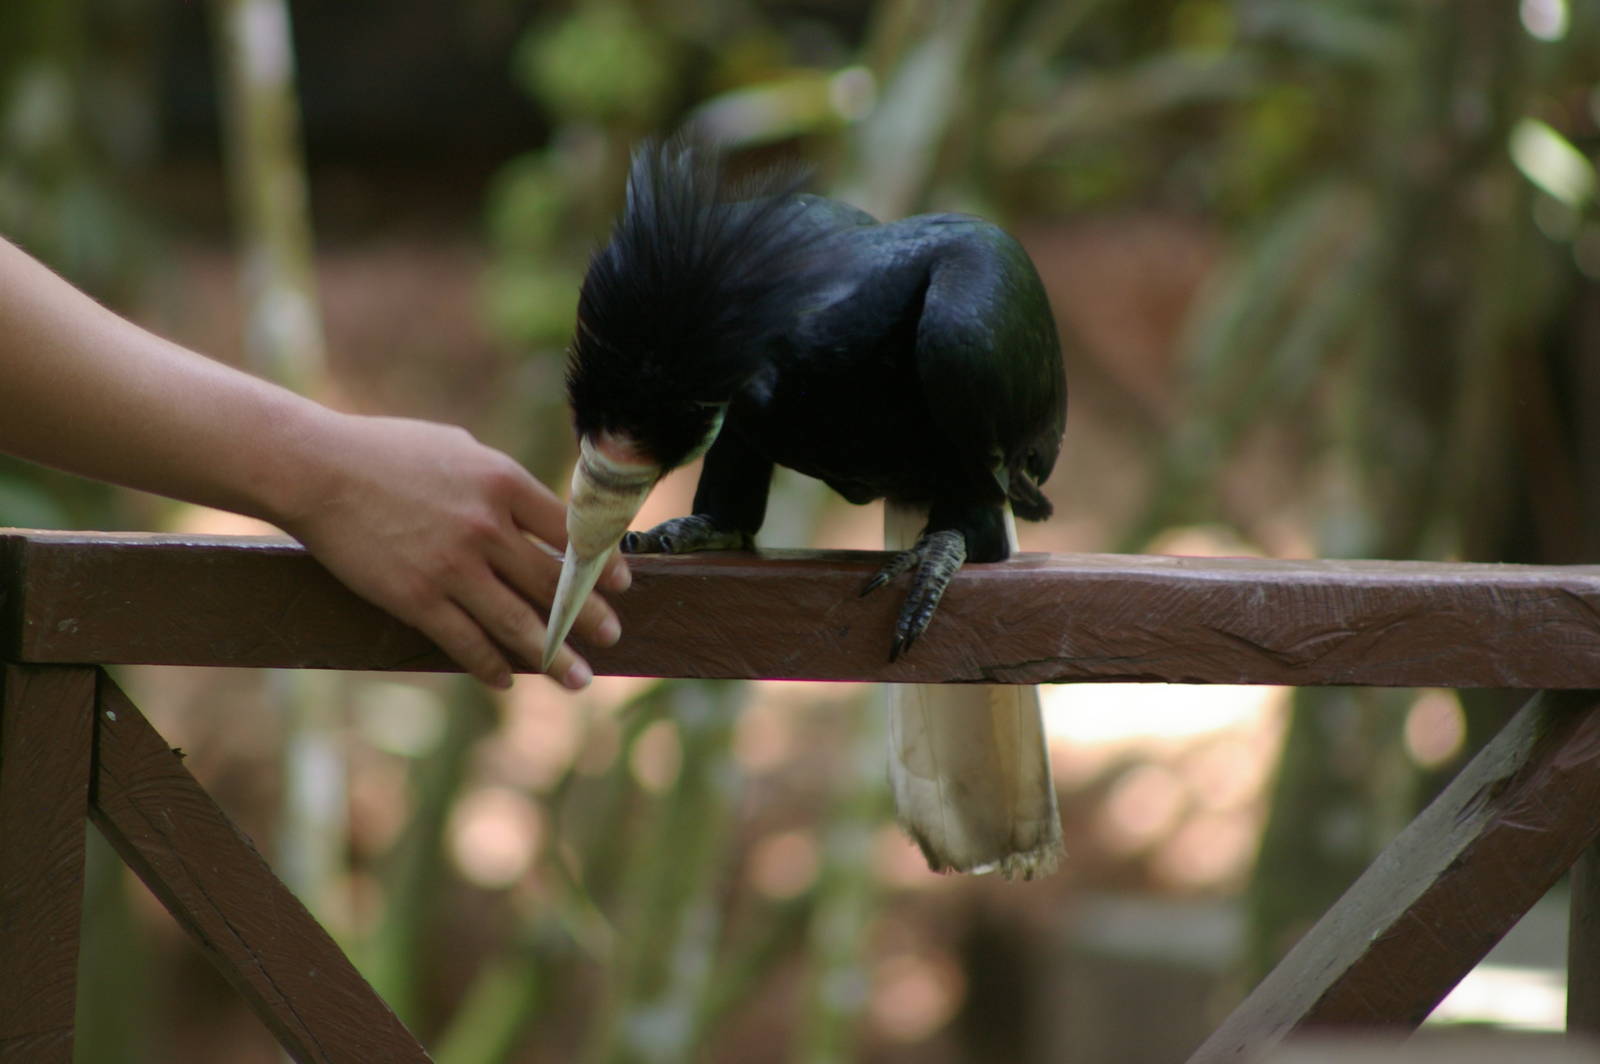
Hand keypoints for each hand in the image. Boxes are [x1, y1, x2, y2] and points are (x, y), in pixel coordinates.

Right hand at [278, 412, 629, 689]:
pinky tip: (507, 680)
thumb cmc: (386, 452)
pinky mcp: (417, 598)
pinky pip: (466, 642)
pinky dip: (492, 666)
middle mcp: (488, 527)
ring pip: (519, 623)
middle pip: (555, 583)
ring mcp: (453, 567)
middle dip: (589, 618)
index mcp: (503, 483)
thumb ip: (502, 482)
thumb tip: (540, 512)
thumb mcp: (458, 449)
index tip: (623, 586)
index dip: (603, 565)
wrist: (316, 469)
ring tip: (579, 679)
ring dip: (555, 657)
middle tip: (612, 638)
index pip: (570, 532)